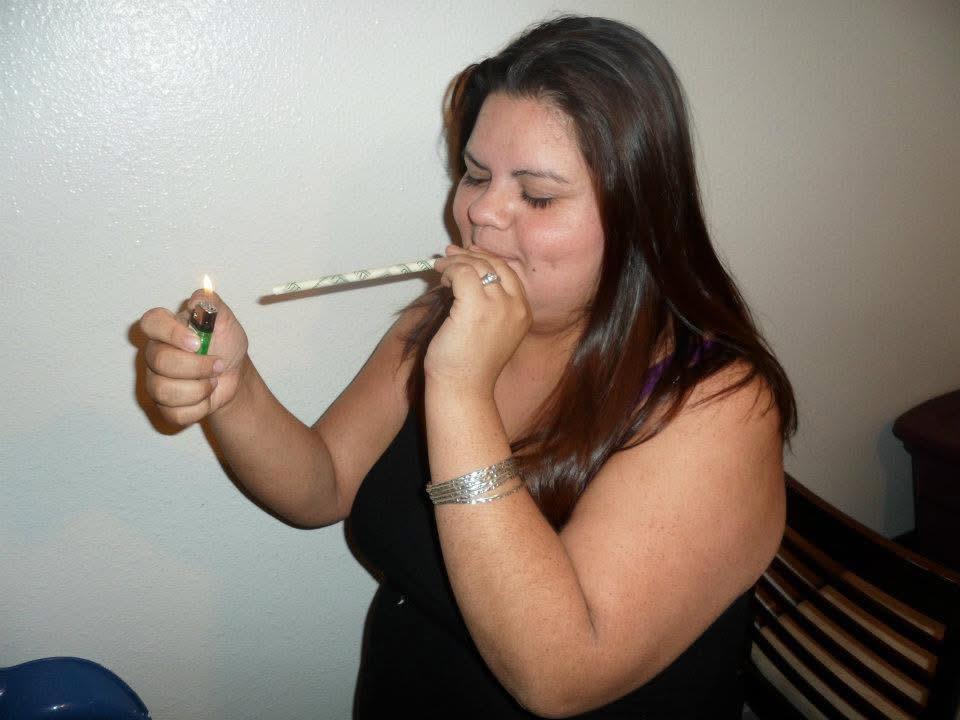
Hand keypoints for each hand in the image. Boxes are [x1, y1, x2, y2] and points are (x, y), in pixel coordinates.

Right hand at [139, 290, 248, 426]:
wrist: (234, 375)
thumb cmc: (225, 345)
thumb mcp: (226, 320)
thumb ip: (212, 303)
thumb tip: (196, 301)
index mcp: (166, 328)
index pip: (150, 322)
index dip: (171, 333)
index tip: (197, 342)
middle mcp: (155, 353)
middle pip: (160, 361)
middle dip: (197, 366)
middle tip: (217, 365)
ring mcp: (156, 380)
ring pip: (164, 390)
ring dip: (199, 389)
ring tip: (212, 381)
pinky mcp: (163, 405)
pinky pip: (174, 412)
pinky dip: (199, 407)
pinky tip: (206, 397)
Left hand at [425, 245, 530, 394]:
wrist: (463, 388)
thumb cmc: (470, 365)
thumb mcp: (491, 331)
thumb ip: (488, 305)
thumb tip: (466, 274)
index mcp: (523, 313)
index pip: (508, 272)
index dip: (487, 260)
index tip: (468, 256)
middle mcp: (516, 307)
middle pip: (495, 264)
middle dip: (470, 256)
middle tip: (450, 254)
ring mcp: (498, 305)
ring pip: (477, 265)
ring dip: (456, 262)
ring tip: (440, 267)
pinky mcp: (475, 306)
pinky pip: (461, 272)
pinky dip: (448, 270)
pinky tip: (440, 278)